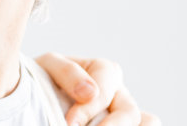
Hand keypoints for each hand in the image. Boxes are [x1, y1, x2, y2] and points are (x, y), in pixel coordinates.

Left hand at [34, 52, 160, 125]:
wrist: (38, 96)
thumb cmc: (43, 79)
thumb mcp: (49, 66)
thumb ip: (67, 72)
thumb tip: (90, 92)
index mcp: (104, 71)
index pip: (105, 90)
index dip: (87, 109)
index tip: (69, 124)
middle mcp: (120, 93)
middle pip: (129, 112)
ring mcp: (123, 113)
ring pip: (148, 122)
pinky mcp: (123, 125)